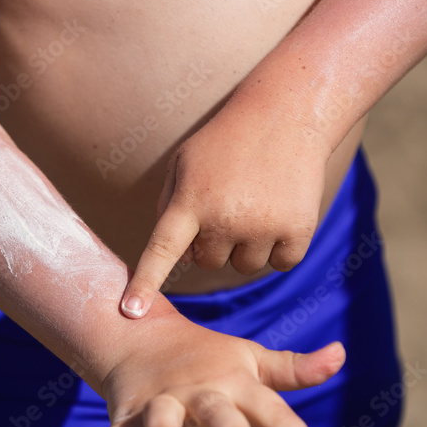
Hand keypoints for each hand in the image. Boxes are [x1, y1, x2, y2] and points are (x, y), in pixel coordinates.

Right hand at [55, 320, 344, 426]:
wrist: (141, 337)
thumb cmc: (210, 360)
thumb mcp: (252, 363)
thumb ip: (294, 369)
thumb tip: (341, 356)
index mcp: (233, 384)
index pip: (272, 412)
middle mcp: (197, 394)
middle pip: (220, 416)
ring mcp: (160, 406)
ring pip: (160, 422)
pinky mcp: (128, 420)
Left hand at [119, 105, 330, 317]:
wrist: (287, 113)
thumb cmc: (227, 140)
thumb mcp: (185, 163)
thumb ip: (170, 207)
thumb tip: (176, 258)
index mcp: (190, 201)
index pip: (160, 250)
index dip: (145, 283)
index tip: (130, 312)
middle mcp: (224, 218)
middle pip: (207, 263)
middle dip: (213, 242)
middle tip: (229, 203)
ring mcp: (262, 226)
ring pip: (244, 267)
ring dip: (248, 246)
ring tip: (256, 204)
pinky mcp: (297, 230)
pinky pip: (281, 264)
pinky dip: (281, 248)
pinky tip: (281, 213)